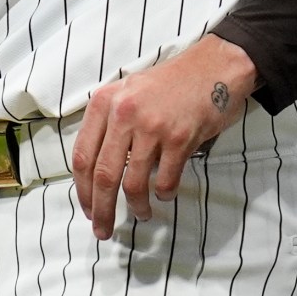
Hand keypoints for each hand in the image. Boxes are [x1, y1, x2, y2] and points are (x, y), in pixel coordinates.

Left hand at [71, 35, 253, 238]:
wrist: (214, 66)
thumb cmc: (171, 82)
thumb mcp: (128, 91)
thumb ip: (109, 123)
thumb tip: (96, 169)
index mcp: (105, 102)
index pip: (82, 155)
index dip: (82, 190)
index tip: (87, 209)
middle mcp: (124, 114)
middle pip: (103, 175)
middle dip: (101, 209)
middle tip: (103, 230)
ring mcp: (152, 126)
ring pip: (133, 183)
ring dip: (136, 207)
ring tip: (141, 214)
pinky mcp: (180, 138)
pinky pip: (165, 180)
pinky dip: (163, 194)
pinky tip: (164, 195)